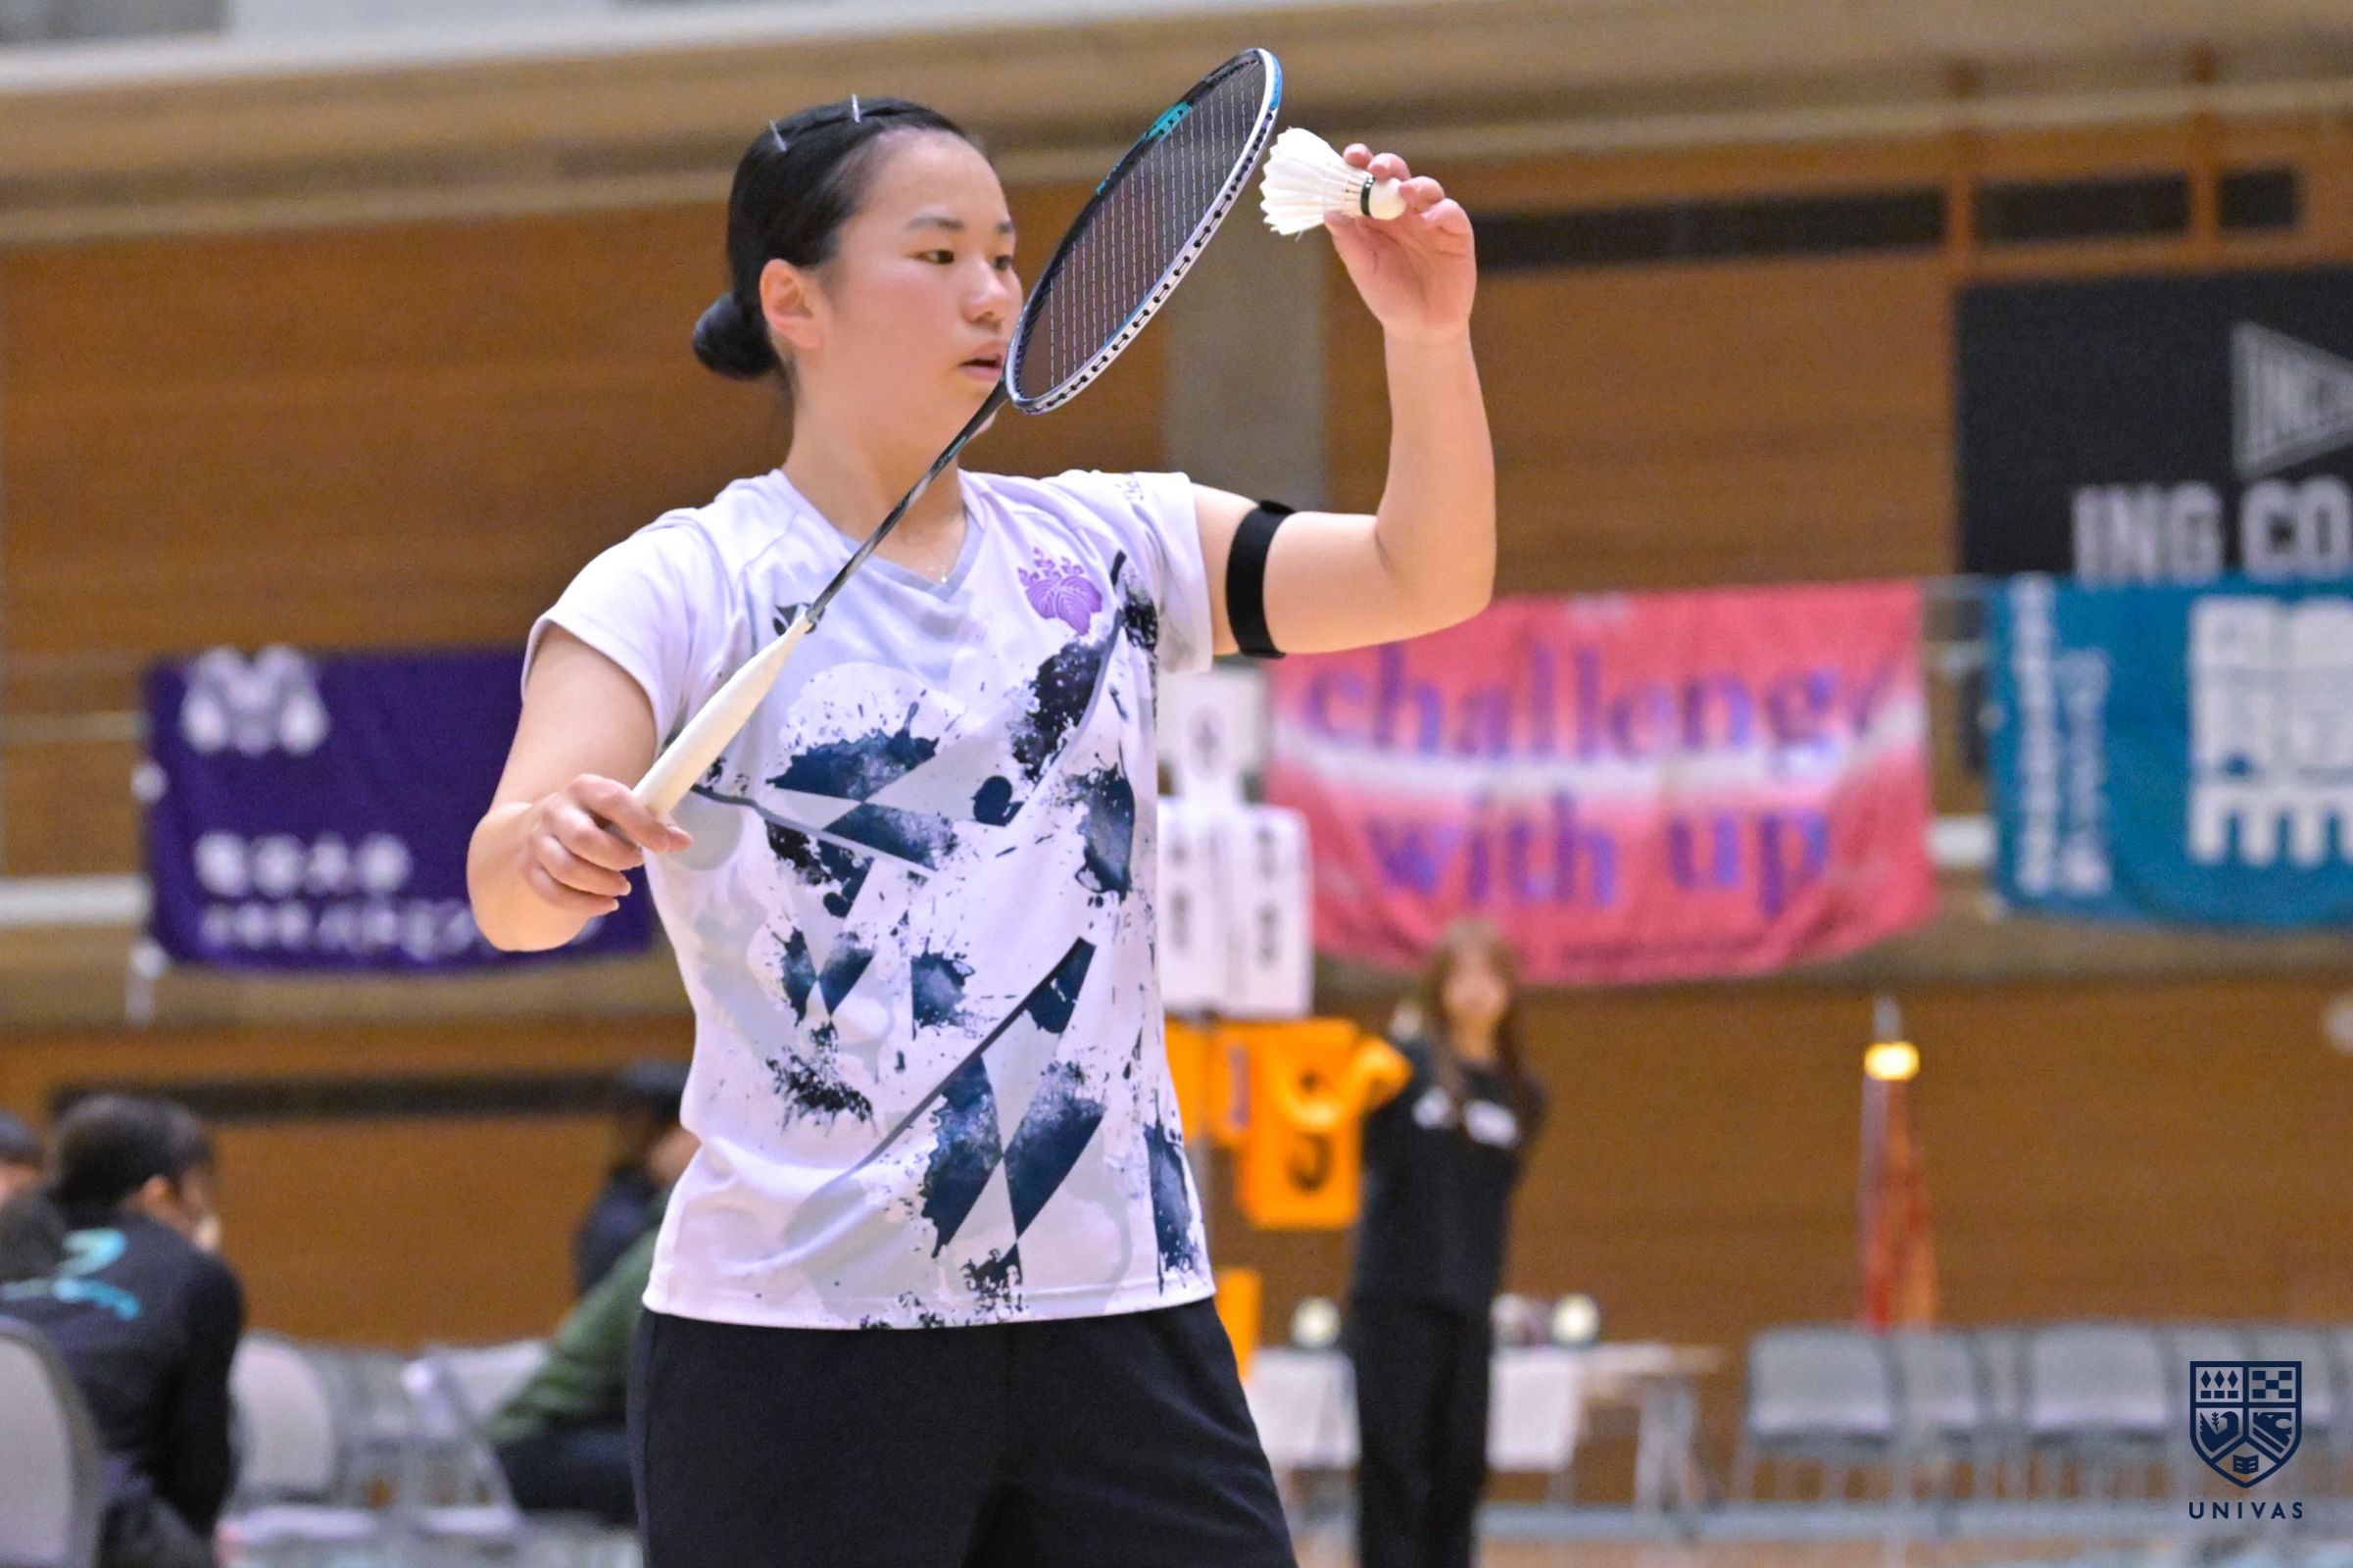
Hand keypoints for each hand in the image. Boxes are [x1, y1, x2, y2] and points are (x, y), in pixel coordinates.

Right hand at [514, 774, 689, 916]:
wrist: (541, 826)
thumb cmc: (597, 818)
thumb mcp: (623, 811)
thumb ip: (654, 824)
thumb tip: (684, 841)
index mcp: (585, 788)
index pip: (612, 800)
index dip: (640, 823)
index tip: (661, 845)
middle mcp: (556, 810)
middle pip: (584, 839)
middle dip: (617, 858)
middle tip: (636, 864)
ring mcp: (537, 839)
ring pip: (567, 869)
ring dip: (601, 883)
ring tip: (623, 887)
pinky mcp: (528, 867)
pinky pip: (552, 892)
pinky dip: (583, 904)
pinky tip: (606, 904)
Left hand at [1324, 147, 1475, 340]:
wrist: (1421, 327)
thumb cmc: (1389, 297)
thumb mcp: (1363, 270)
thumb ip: (1349, 242)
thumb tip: (1329, 213)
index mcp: (1376, 216)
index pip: (1366, 181)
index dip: (1360, 164)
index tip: (1350, 157)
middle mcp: (1403, 212)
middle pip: (1397, 175)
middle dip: (1387, 165)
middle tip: (1376, 168)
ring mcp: (1430, 219)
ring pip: (1426, 188)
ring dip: (1415, 184)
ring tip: (1404, 191)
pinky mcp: (1456, 232)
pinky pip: (1450, 213)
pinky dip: (1440, 211)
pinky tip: (1428, 220)